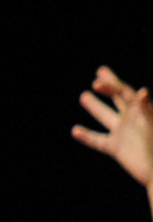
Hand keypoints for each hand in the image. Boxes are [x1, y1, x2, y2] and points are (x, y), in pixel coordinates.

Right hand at [73, 67, 152, 189]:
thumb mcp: (151, 125)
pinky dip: (86, 136)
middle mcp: (132, 119)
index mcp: (142, 111)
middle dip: (109, 86)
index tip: (98, 80)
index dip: (112, 86)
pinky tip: (75, 131)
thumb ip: (147, 110)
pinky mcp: (116, 148)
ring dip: (95, 107)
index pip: (125, 93)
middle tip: (100, 73)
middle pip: (118, 98)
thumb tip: (142, 92)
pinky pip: (98, 140)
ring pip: (106, 117)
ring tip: (84, 95)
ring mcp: (123, 133)